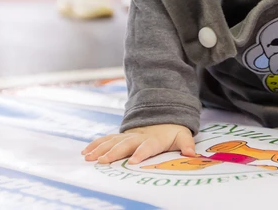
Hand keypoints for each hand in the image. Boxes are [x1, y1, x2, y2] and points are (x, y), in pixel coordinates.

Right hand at [81, 124, 195, 164]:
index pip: (147, 146)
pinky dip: (96, 144)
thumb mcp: (182, 135)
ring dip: (100, 149)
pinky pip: (106, 139)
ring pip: (112, 141)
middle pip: (125, 144)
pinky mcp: (121, 136)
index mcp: (153, 139)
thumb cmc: (172, 131)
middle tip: (103, 161)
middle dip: (114, 152)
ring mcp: (128, 135)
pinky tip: (85, 152)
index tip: (133, 161)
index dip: (141, 152)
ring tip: (89, 158)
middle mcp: (138, 137)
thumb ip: (186, 144)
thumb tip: (192, 153)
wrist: (162, 115)